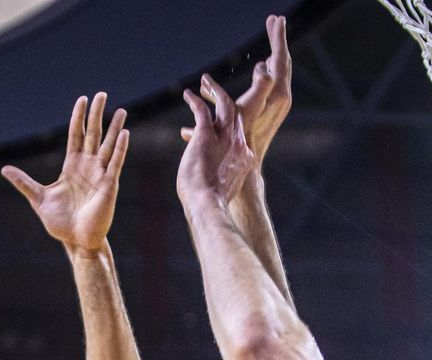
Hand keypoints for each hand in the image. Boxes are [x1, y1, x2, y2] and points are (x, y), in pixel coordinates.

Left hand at [3, 92, 130, 255]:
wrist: (76, 241)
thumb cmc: (61, 223)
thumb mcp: (38, 199)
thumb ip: (24, 183)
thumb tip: (5, 169)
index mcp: (72, 166)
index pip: (76, 135)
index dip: (78, 117)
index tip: (83, 99)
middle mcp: (88, 167)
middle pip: (93, 134)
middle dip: (97, 114)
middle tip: (101, 94)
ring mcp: (100, 175)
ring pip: (108, 145)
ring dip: (114, 127)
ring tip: (122, 110)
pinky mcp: (109, 185)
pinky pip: (115, 163)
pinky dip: (120, 149)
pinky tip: (124, 133)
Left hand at [177, 76, 254, 208]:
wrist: (208, 205)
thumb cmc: (211, 205)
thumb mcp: (222, 193)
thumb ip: (221, 185)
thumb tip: (215, 193)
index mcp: (244, 158)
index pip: (240, 136)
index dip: (234, 127)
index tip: (225, 123)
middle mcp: (238, 144)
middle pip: (239, 113)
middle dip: (229, 100)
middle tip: (217, 90)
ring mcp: (224, 138)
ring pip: (224, 105)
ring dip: (215, 91)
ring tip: (205, 81)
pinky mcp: (207, 134)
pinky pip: (201, 110)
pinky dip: (195, 100)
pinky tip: (187, 94)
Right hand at [236, 15, 292, 163]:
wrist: (249, 163)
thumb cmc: (243, 138)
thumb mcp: (245, 107)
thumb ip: (258, 84)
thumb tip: (264, 64)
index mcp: (278, 93)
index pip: (281, 57)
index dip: (278, 36)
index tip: (276, 18)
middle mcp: (282, 97)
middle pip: (282, 62)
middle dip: (277, 40)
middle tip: (274, 20)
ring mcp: (278, 104)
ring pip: (277, 73)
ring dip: (271, 58)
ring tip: (268, 45)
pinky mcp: (273, 110)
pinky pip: (271, 85)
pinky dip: (266, 73)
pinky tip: (261, 69)